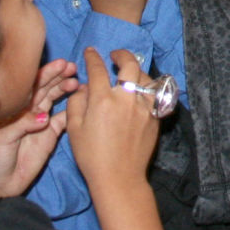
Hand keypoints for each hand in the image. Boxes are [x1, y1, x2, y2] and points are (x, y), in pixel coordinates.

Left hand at [0, 59, 79, 198]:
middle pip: (45, 88)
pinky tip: (81, 101)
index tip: (61, 64)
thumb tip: (45, 117)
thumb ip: (22, 125)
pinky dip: (73, 109)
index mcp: (14, 107)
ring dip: (66, 88)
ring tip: (77, 82)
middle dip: (59, 76)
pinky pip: (64, 119)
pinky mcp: (50, 135)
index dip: (46, 73)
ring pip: (55, 99)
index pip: (31, 85)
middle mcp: (28, 111)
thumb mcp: (2, 138)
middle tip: (73, 68)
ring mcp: (40, 122)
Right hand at [64, 48, 160, 196]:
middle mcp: (126, 99)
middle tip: (115, 55)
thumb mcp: (74, 129)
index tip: (91, 52)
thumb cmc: (92, 156)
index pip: (98, 69)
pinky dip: (146, 88)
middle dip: (122, 55)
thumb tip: (84, 87)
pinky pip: (154, 94)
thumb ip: (77, 102)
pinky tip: (139, 92)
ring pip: (146, 77)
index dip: (93, 57)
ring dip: (136, 71)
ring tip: (128, 75)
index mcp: (103, 100)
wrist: (119, 177)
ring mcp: (144, 107)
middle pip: (130, 64)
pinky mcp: (155, 117)